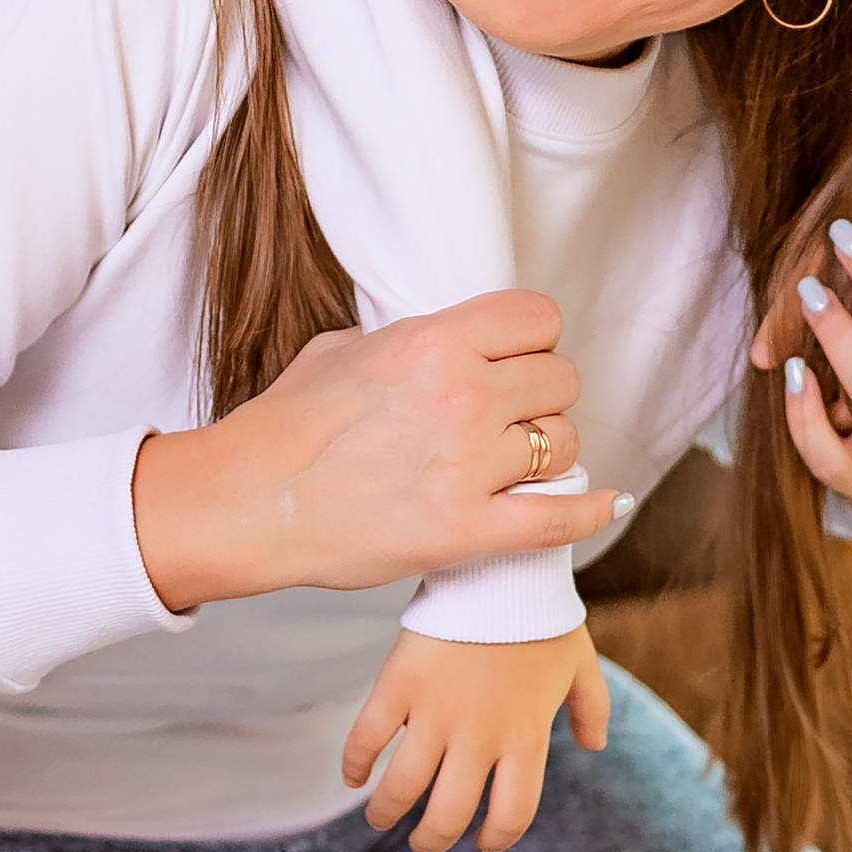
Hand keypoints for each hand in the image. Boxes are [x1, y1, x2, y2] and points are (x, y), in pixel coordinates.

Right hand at [133, 290, 629, 611]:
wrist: (246, 501)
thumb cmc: (286, 424)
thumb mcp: (347, 348)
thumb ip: (413, 339)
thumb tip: (453, 341)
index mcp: (434, 341)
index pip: (538, 318)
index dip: (535, 340)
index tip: (520, 359)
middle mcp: (461, 395)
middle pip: (560, 379)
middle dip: (544, 396)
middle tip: (515, 416)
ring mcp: (466, 466)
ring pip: (564, 445)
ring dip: (550, 453)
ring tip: (519, 463)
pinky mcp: (463, 532)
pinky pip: (556, 520)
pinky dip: (587, 512)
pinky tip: (605, 504)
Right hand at [343, 625, 608, 851]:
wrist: (503, 559)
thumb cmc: (542, 612)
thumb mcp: (580, 661)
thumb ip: (592, 707)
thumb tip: (595, 746)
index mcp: (525, 737)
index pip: (511, 815)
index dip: (495, 838)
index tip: (481, 841)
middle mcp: (480, 736)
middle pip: (448, 816)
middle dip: (431, 840)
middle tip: (423, 840)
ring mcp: (436, 712)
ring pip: (401, 789)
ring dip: (386, 813)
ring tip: (380, 816)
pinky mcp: (400, 683)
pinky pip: (367, 738)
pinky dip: (353, 764)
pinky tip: (353, 774)